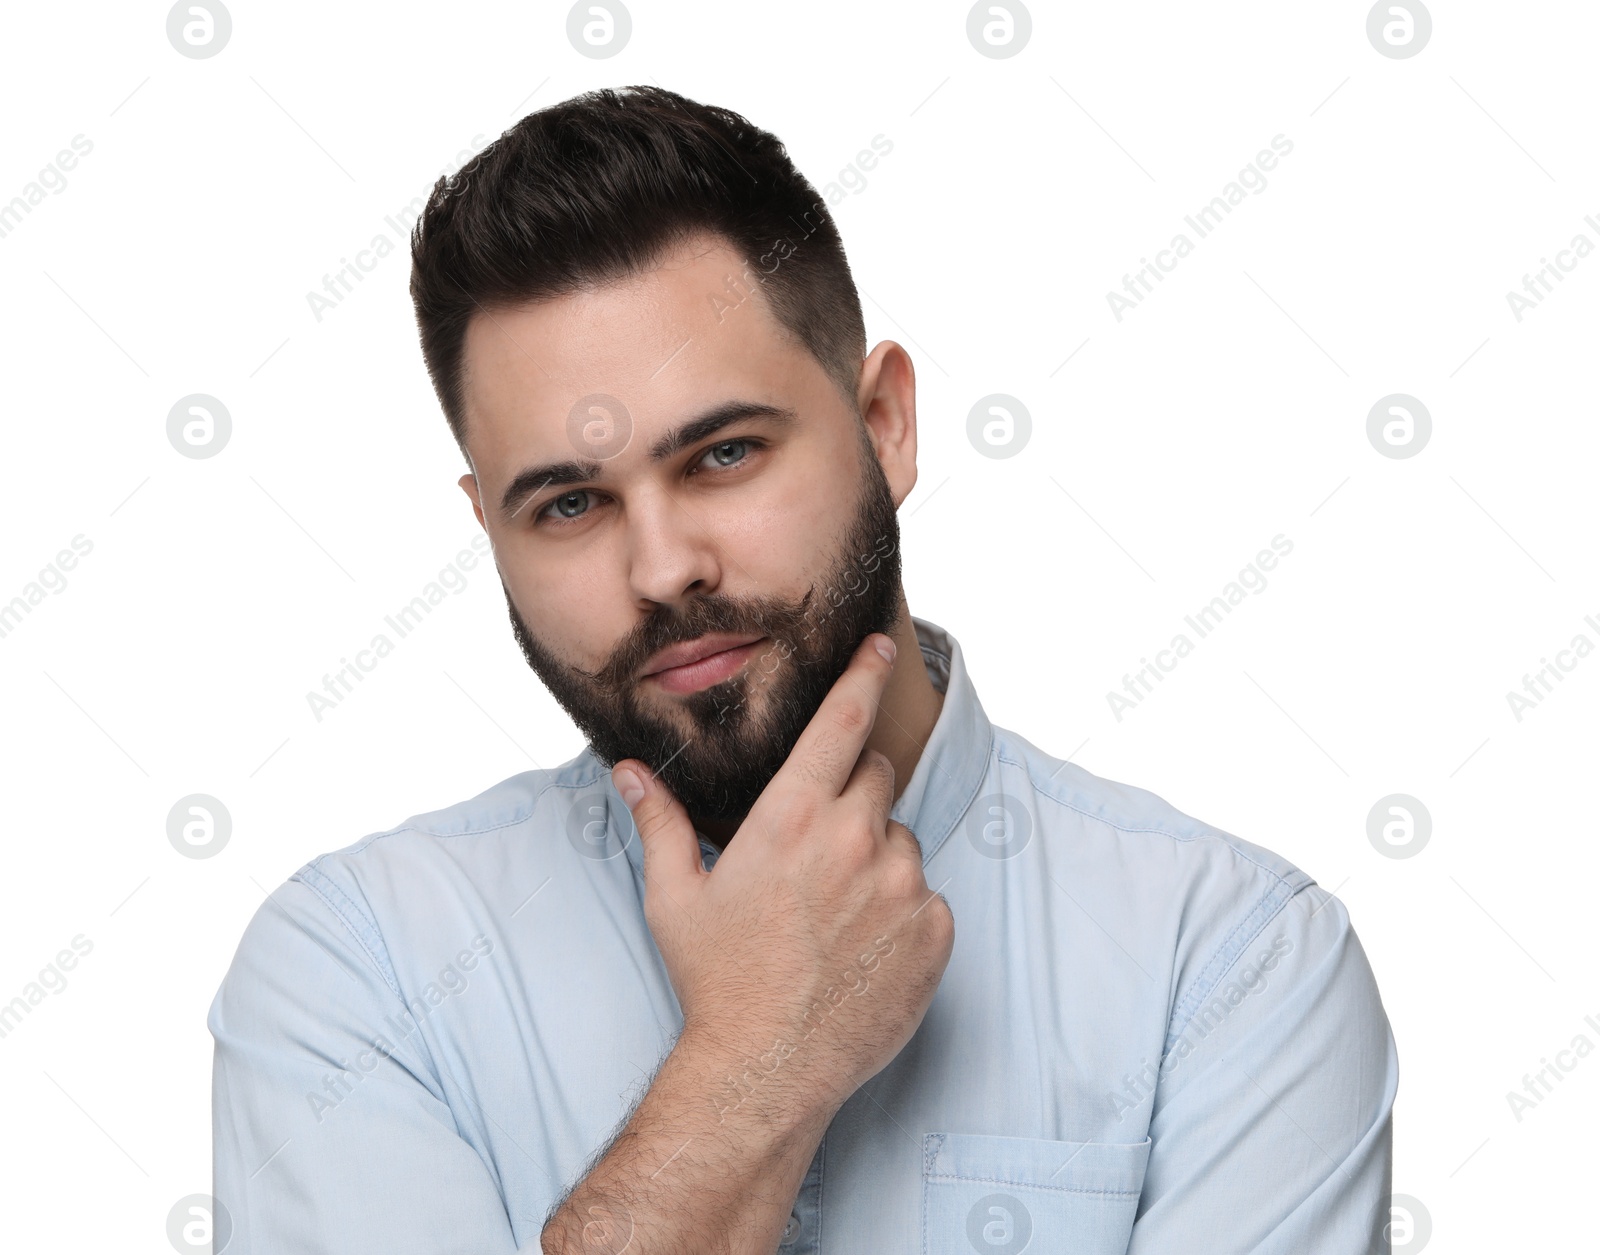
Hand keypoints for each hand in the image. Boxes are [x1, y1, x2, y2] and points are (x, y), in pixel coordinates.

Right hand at [611, 632, 954, 1121]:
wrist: (767, 1069)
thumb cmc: (716, 979)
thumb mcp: (675, 897)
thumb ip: (659, 822)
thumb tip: (629, 771)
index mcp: (794, 818)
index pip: (843, 722)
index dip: (863, 677)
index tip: (878, 649)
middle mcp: (856, 840)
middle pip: (877, 778)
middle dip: (852, 796)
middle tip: (816, 849)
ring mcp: (903, 887)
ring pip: (902, 841)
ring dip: (876, 859)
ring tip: (832, 915)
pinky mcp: (935, 932)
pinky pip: (929, 898)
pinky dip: (903, 912)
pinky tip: (860, 948)